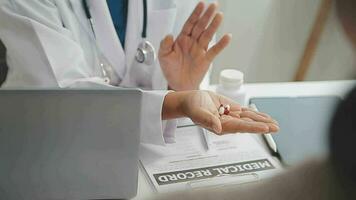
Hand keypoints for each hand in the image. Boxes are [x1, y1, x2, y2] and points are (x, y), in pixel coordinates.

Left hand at [159, 2, 230, 90]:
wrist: (178, 85)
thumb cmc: (171, 70)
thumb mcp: (163, 56)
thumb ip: (165, 45)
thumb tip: (169, 35)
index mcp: (182, 40)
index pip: (189, 23)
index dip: (195, 14)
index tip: (201, 4)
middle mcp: (192, 43)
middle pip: (201, 26)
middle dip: (207, 15)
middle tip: (214, 5)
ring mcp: (200, 50)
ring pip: (208, 35)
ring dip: (214, 26)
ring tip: (219, 16)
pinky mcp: (206, 60)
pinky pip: (214, 50)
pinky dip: (221, 44)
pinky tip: (227, 37)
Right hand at [163, 91, 278, 134]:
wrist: (190, 101)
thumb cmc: (192, 107)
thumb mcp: (198, 113)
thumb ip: (208, 120)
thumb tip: (219, 128)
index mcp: (221, 126)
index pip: (240, 127)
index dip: (254, 127)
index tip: (266, 128)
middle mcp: (228, 123)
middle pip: (248, 124)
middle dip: (262, 125)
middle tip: (276, 127)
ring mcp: (230, 116)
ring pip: (249, 118)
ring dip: (261, 120)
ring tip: (274, 123)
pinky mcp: (231, 109)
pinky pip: (245, 112)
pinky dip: (255, 114)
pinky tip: (263, 116)